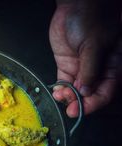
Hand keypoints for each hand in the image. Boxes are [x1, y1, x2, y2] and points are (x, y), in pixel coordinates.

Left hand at [49, 1, 120, 116]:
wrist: (74, 6)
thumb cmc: (90, 19)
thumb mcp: (93, 46)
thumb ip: (90, 70)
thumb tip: (86, 92)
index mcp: (112, 66)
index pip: (105, 92)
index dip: (93, 104)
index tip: (80, 110)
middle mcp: (97, 70)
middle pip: (90, 94)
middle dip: (79, 103)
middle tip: (68, 109)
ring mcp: (81, 68)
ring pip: (76, 90)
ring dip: (68, 97)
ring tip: (60, 96)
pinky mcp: (68, 65)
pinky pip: (65, 82)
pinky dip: (61, 89)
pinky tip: (57, 92)